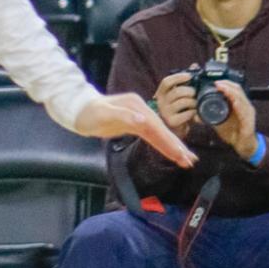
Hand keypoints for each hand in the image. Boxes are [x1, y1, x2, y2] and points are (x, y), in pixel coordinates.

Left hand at [73, 92, 197, 167]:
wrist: (78, 110)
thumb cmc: (88, 113)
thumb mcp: (104, 115)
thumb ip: (124, 117)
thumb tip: (144, 121)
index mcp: (136, 106)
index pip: (156, 127)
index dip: (168, 141)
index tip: (180, 154)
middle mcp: (141, 108)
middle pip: (161, 129)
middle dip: (176, 146)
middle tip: (190, 161)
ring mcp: (139, 115)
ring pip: (159, 132)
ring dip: (173, 146)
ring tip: (186, 159)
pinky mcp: (135, 122)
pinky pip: (152, 134)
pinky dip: (162, 142)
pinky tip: (171, 149)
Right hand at [151, 71, 196, 141]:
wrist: (174, 129)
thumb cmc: (178, 109)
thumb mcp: (179, 94)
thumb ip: (185, 80)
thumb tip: (194, 65)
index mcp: (161, 93)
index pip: (167, 82)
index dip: (178, 77)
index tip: (190, 76)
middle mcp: (161, 102)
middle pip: (177, 92)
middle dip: (190, 91)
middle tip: (196, 94)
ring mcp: (165, 112)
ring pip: (183, 102)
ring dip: (194, 102)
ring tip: (196, 104)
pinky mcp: (172, 122)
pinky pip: (187, 113)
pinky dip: (194, 112)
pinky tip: (195, 113)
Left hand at [212, 78, 259, 159]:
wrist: (243, 145)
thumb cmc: (233, 132)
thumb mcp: (219, 122)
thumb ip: (209, 117)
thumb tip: (196, 115)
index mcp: (238, 105)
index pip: (234, 89)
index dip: (226, 84)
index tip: (215, 82)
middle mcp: (245, 106)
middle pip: (238, 90)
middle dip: (228, 85)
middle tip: (217, 83)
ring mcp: (248, 113)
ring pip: (241, 98)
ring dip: (232, 92)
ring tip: (222, 88)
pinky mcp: (249, 121)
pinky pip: (244, 111)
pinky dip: (239, 105)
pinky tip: (234, 101)